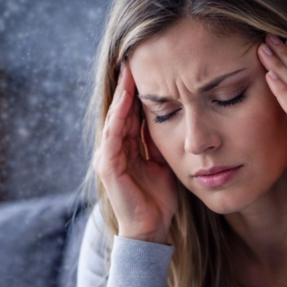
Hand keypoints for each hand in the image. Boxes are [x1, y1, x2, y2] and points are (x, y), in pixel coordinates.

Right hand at [93, 62, 176, 243]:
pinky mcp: (109, 167)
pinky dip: (119, 114)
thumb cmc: (158, 199)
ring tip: (129, 70)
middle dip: (128, 85)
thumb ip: (164, 141)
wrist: (151, 230)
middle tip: (135, 56)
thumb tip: (178, 117)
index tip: (149, 65)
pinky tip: (126, 97)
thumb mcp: (165, 162)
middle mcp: (114, 148)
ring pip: (115, 117)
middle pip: (121, 109)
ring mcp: (108, 157)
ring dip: (122, 93)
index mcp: (127, 147)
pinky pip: (114, 134)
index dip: (139, 90)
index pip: (131, 112)